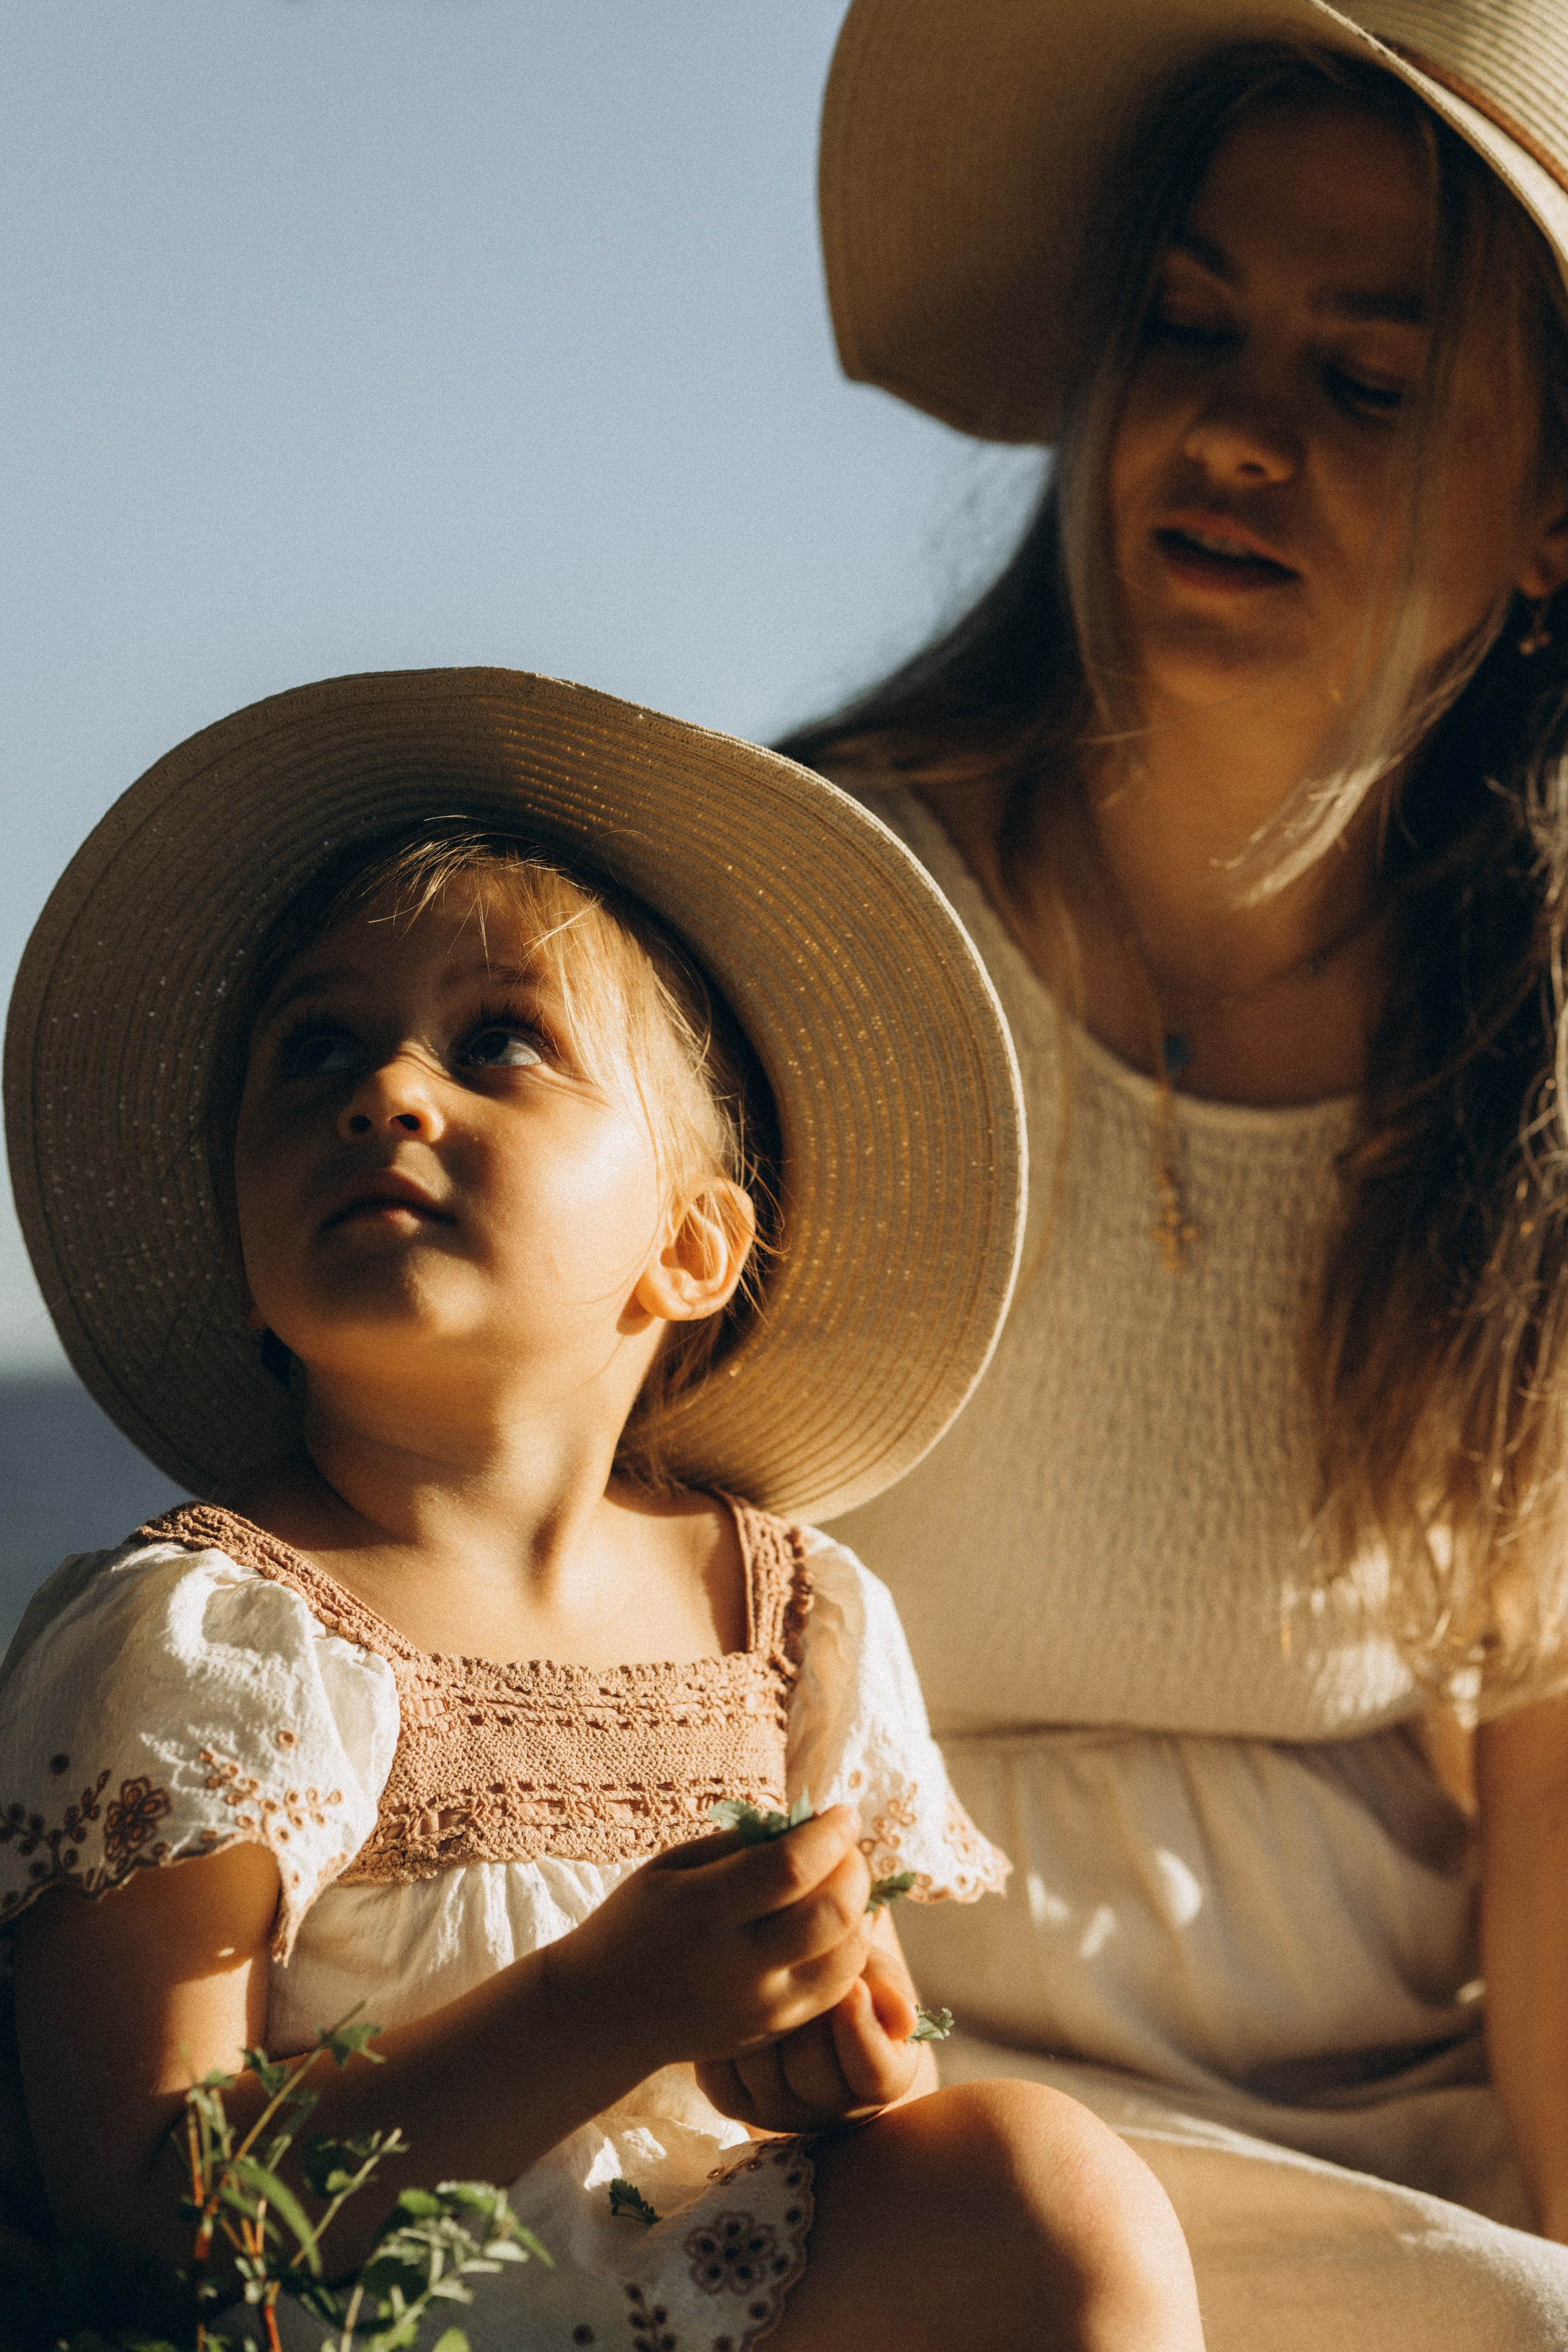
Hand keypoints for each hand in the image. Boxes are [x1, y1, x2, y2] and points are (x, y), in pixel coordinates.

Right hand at [546, 1805, 872, 2080]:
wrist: (604, 2014)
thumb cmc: (637, 1923)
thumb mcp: (672, 1867)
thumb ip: (739, 1844)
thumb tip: (808, 1825)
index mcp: (701, 1910)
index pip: (790, 1868)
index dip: (830, 1835)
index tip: (842, 1813)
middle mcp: (735, 1966)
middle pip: (831, 1915)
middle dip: (855, 1869)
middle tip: (847, 1846)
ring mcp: (758, 2008)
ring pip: (846, 1958)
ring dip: (861, 1910)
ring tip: (846, 1882)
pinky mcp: (771, 2032)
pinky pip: (835, 1991)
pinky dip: (851, 1950)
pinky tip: (840, 1923)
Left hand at [694, 1932, 923, 2131]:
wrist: (794, 1987)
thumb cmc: (846, 1977)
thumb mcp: (874, 1975)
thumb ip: (888, 1989)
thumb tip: (904, 2020)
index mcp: (879, 2082)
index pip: (873, 2070)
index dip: (861, 2026)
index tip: (853, 1983)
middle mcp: (827, 2110)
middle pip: (810, 2066)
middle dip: (806, 2012)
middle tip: (797, 1967)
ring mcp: (775, 2111)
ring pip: (759, 2066)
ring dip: (761, 2016)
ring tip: (763, 1978)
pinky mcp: (730, 2101)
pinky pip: (718, 2070)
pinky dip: (723, 2032)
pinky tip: (731, 2001)